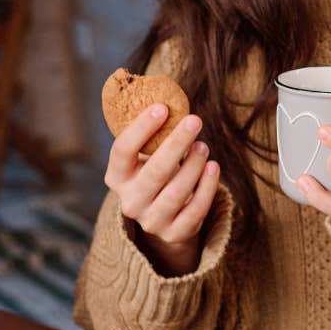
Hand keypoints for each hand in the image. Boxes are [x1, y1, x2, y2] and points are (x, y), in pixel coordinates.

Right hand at [105, 104, 220, 275]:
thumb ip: (154, 134)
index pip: (122, 151)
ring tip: (204, 145)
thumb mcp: (147, 156)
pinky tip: (214, 167)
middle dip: (176, 144)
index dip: (141, 128)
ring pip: (177, 192)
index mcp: (116, 177)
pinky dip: (207, 187)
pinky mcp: (174, 233)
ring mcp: (151, 221)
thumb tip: (171, 96)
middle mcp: (130, 201)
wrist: (164, 217)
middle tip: (195, 120)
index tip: (163, 107)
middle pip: (154, 171)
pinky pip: (195, 210)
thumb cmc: (156, 173)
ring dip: (194, 165)